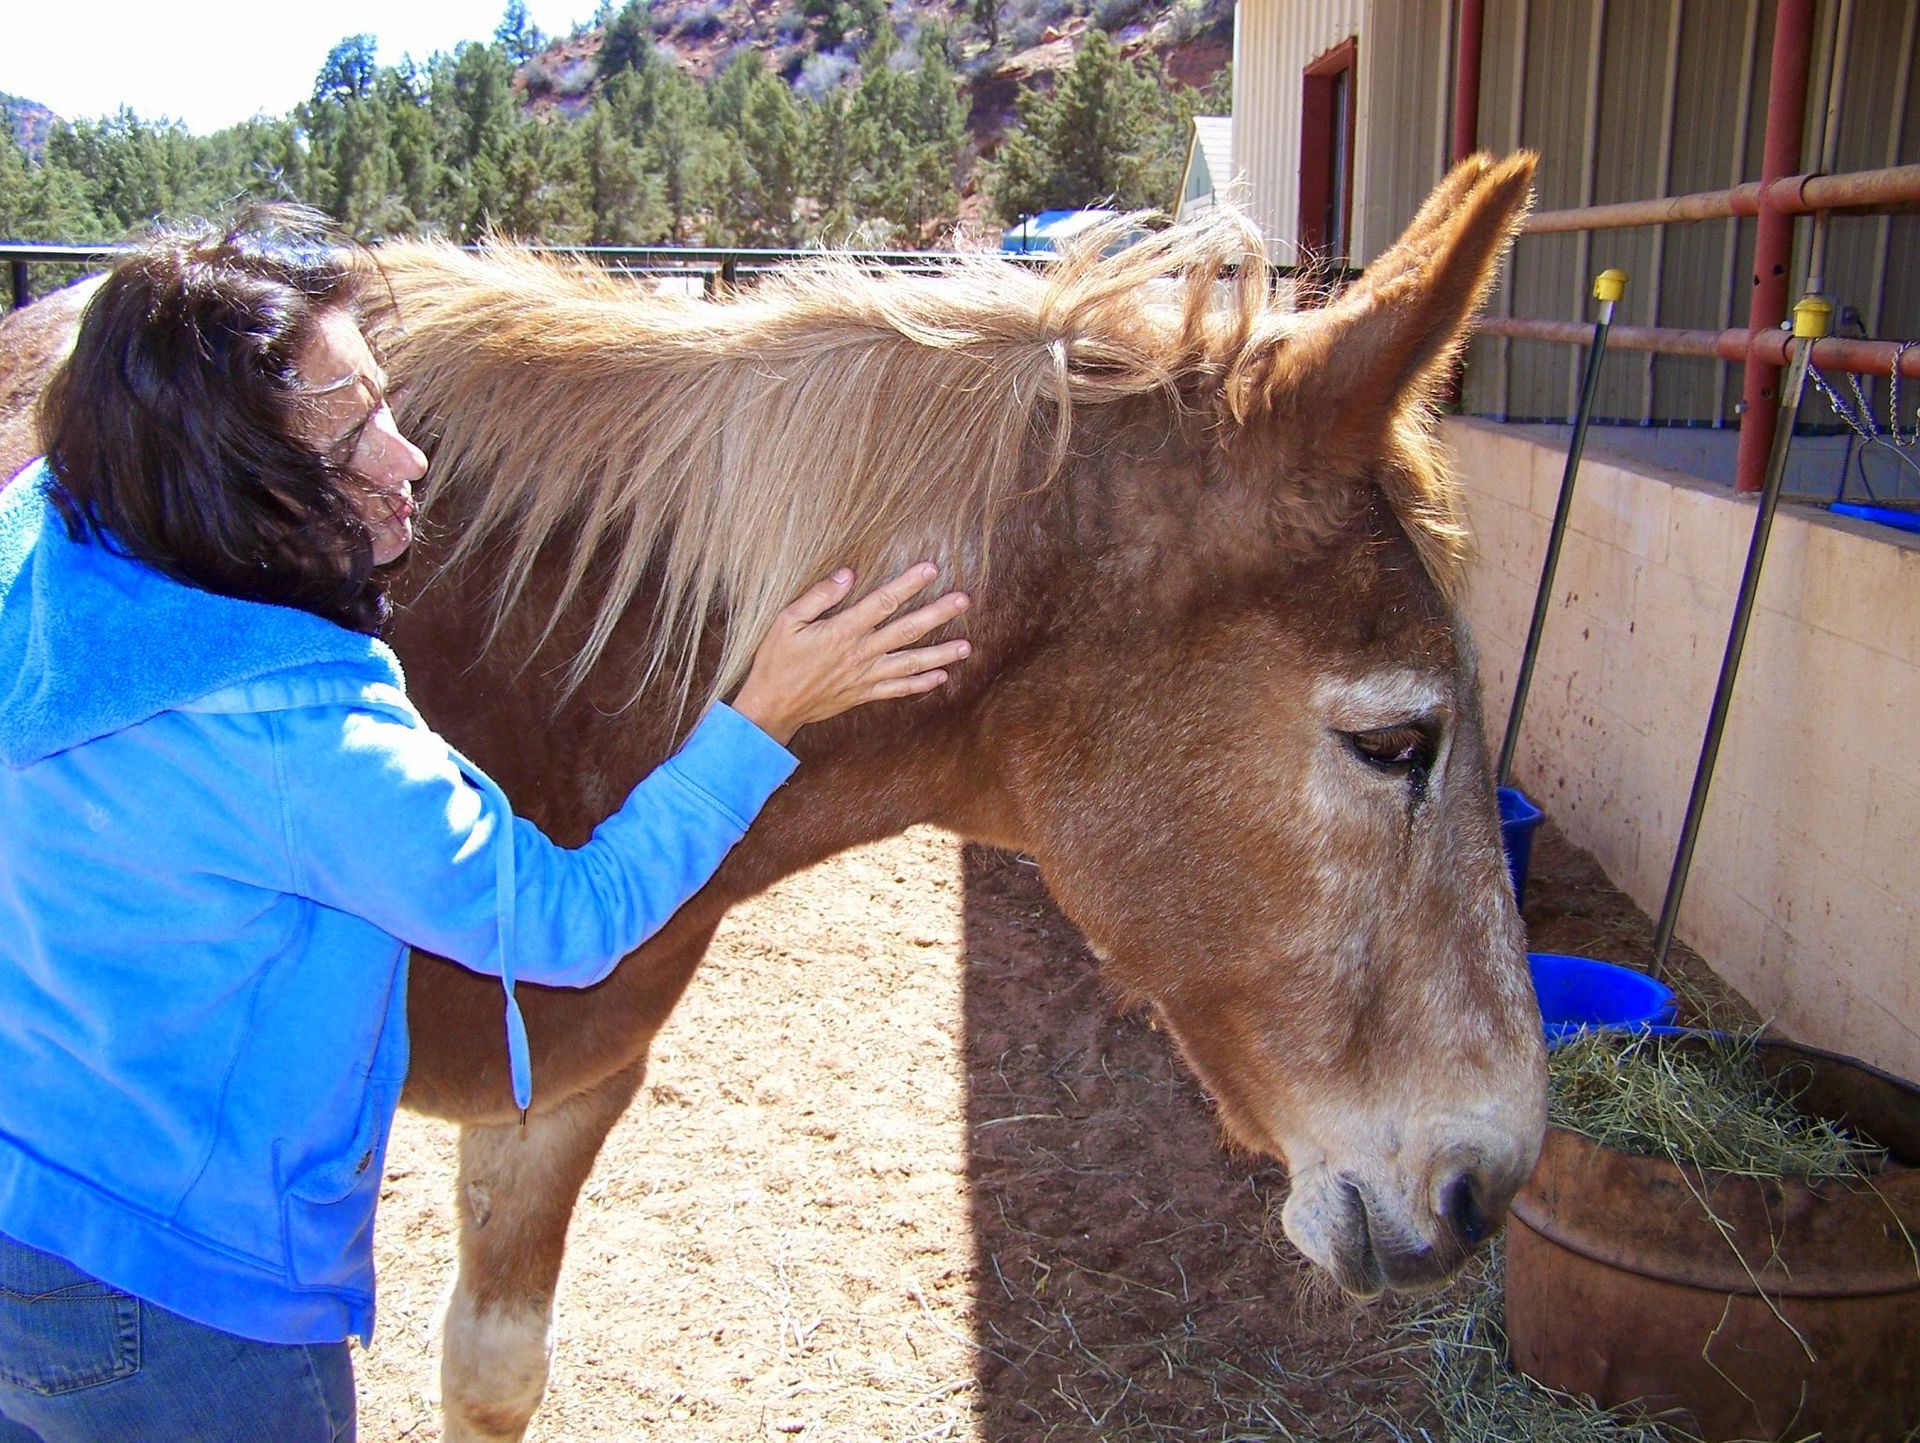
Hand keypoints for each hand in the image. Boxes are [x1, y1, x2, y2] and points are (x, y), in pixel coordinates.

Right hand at [729, 563, 972, 745]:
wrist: (772, 707)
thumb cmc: (776, 661)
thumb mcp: (787, 621)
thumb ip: (819, 596)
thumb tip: (848, 574)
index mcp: (842, 631)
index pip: (882, 603)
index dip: (908, 584)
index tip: (931, 569)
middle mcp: (860, 653)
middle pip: (907, 630)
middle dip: (937, 614)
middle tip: (964, 600)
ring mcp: (865, 676)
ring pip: (911, 662)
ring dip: (941, 654)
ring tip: (967, 646)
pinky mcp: (864, 694)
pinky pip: (899, 689)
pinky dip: (921, 684)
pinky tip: (942, 677)